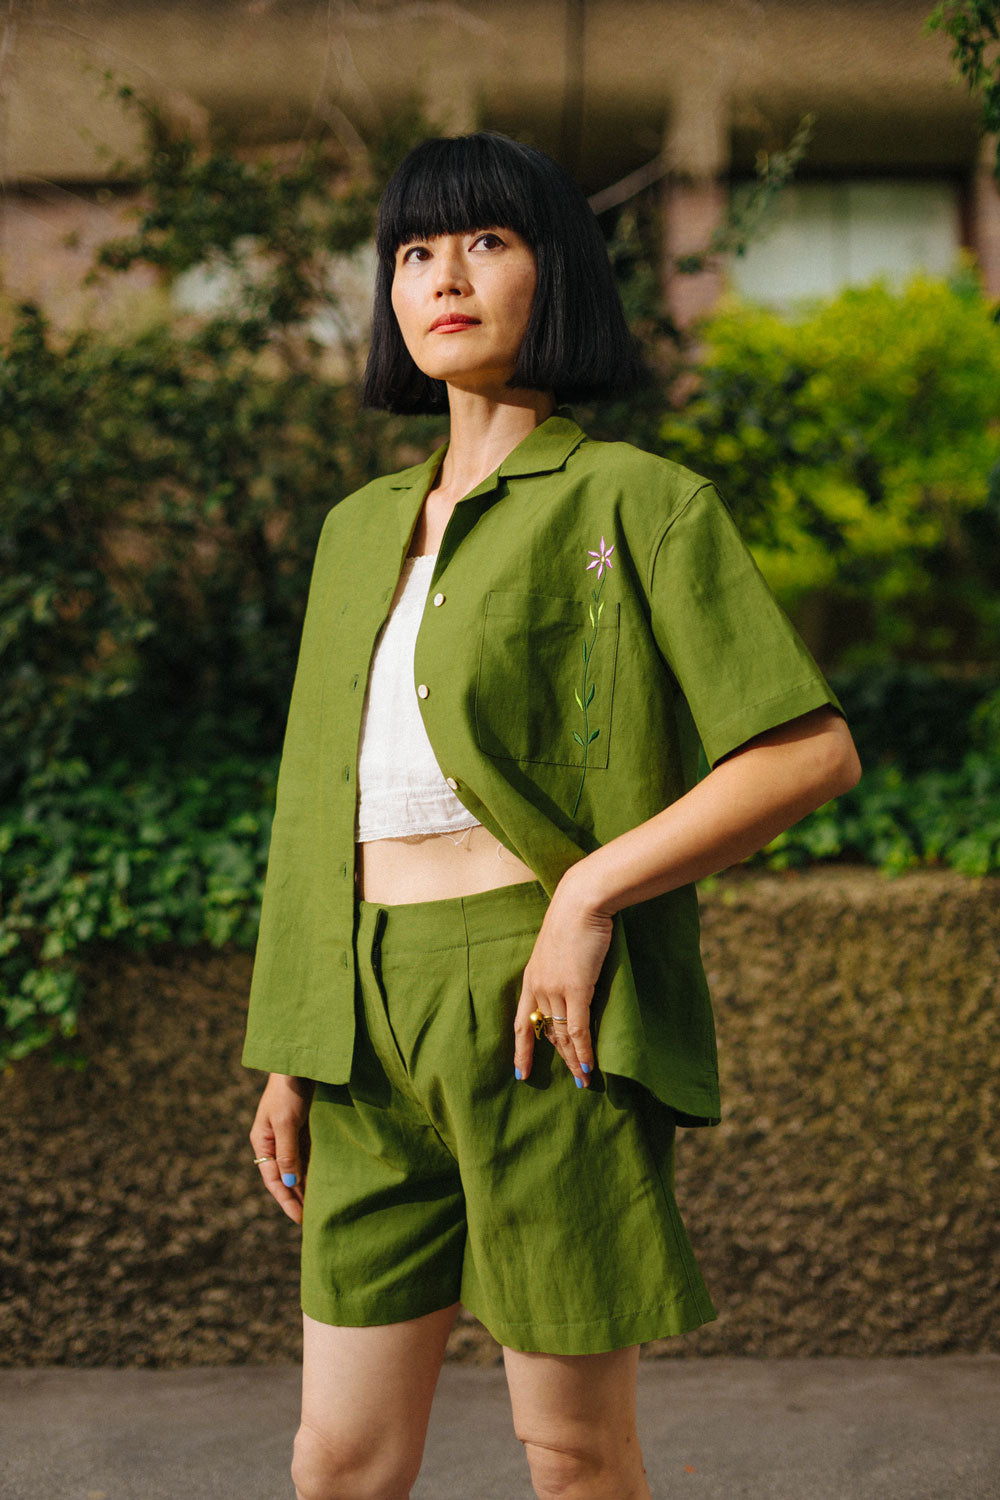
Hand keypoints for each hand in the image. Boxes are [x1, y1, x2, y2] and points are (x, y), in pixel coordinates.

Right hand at [249, 1073, 313, 1224]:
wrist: (302, 1061)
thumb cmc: (289, 1090)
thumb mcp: (286, 1123)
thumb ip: (287, 1153)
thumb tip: (290, 1184)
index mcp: (263, 1142)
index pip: (274, 1179)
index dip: (286, 1200)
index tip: (300, 1219)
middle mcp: (274, 1142)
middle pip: (285, 1177)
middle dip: (297, 1198)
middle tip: (313, 1219)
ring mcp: (290, 1135)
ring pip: (298, 1168)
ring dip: (307, 1186)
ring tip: (321, 1206)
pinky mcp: (305, 1128)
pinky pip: (309, 1155)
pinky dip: (316, 1169)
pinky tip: (327, 1181)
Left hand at [513, 876, 613, 1087]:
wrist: (581, 902)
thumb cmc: (574, 918)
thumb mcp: (559, 947)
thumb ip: (561, 967)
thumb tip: (573, 980)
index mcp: (531, 977)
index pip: (520, 1021)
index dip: (522, 1048)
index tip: (520, 1072)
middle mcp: (538, 987)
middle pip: (545, 1032)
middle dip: (556, 1058)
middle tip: (570, 1080)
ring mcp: (555, 989)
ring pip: (562, 1034)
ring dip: (573, 1059)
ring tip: (583, 1080)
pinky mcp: (576, 989)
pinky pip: (577, 1028)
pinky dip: (583, 1050)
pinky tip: (587, 1066)